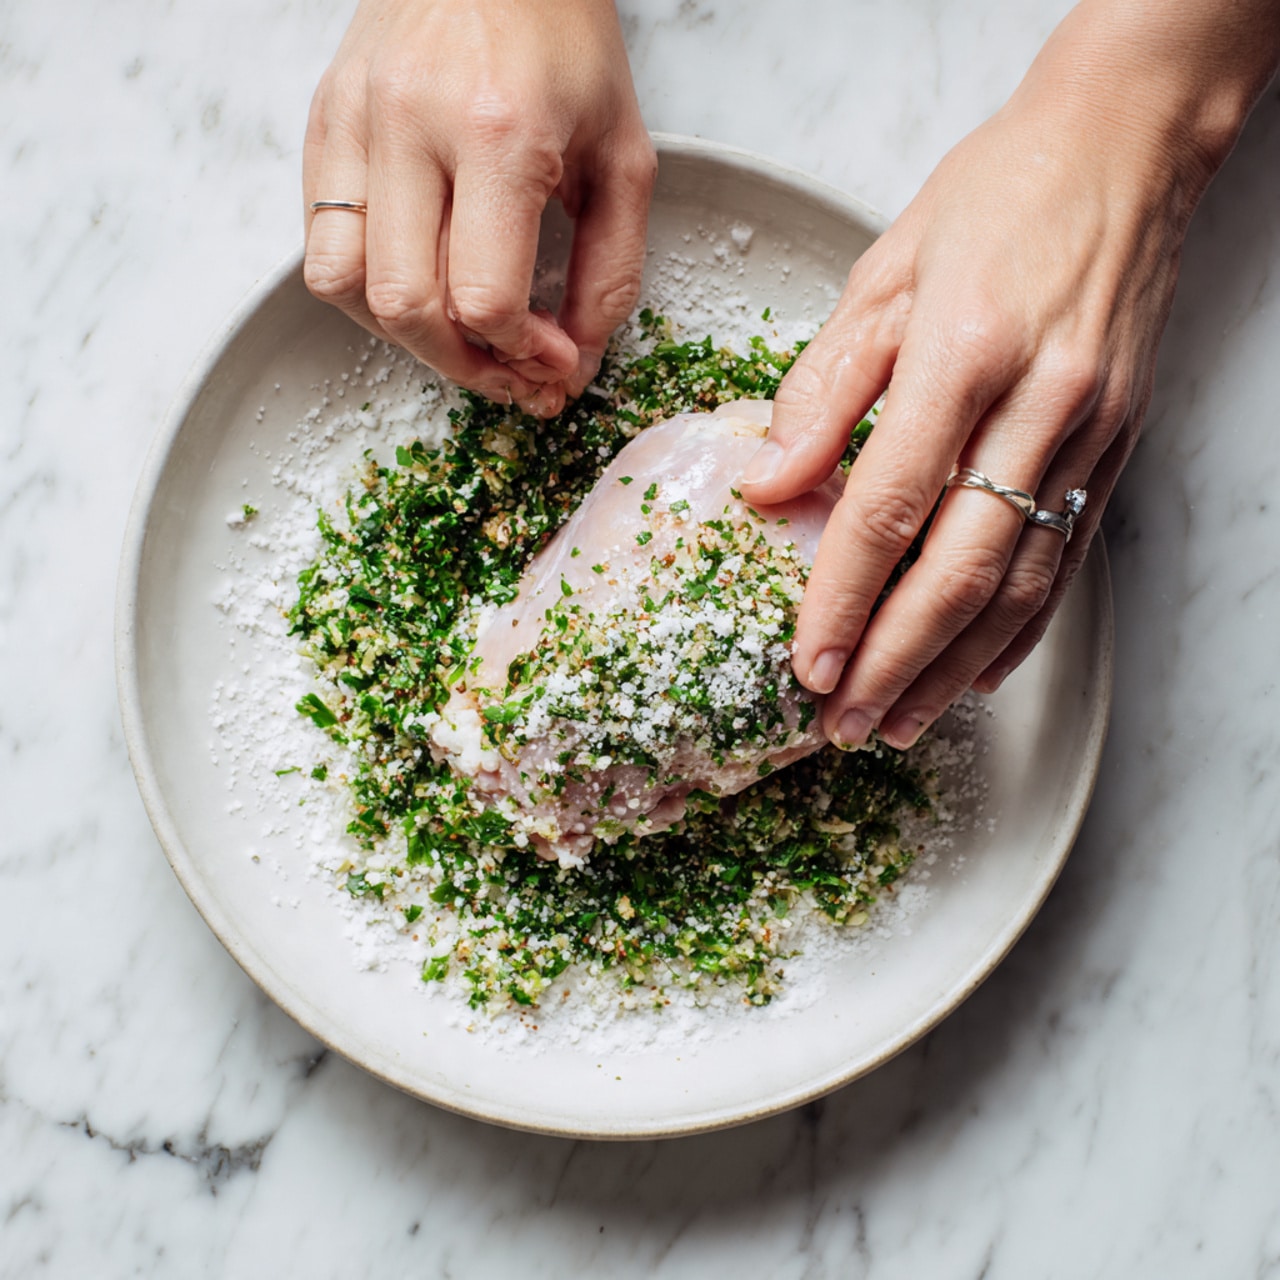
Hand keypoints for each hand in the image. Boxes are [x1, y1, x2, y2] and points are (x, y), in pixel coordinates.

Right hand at [303, 0, 655, 415]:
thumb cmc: (564, 41)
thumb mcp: (623, 156)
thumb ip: (610, 270)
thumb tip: (576, 359)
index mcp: (499, 132)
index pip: (485, 297)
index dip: (523, 355)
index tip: (553, 362)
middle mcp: (412, 126)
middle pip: (409, 308)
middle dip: (465, 365)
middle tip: (508, 371)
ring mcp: (355, 121)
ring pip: (347, 287)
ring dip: (406, 338)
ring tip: (458, 335)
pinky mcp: (323, 122)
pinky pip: (321, 245)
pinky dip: (366, 292)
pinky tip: (419, 286)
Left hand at [738, 0, 1279, 748]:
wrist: (1124, 148)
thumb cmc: (996, 197)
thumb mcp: (884, 271)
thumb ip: (824, 388)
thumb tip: (769, 486)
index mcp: (963, 353)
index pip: (888, 508)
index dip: (842, 599)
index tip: (808, 664)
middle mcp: (1037, 402)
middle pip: (959, 568)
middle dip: (894, 662)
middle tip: (844, 724)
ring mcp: (1090, 431)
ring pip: (1021, 583)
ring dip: (954, 667)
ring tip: (901, 723)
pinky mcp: (1118, 445)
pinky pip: (1067, 560)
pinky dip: (1021, 630)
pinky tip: (978, 674)